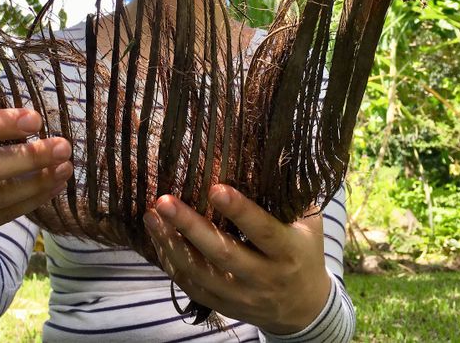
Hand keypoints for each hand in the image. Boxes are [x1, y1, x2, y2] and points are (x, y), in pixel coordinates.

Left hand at [144, 184, 329, 334]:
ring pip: (200, 273)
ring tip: (151, 216)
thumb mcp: (308, 223)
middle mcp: (265, 277)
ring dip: (171, 244)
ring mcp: (242, 296)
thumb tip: (267, 152)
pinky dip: (172, 262)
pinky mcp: (224, 306)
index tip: (214, 187)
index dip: (239, 210)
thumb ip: (289, 195)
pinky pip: (191, 286)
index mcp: (288, 251)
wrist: (303, 307)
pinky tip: (158, 238)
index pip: (262, 230)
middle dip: (190, 226)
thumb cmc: (304, 250)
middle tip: (164, 201)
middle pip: (223, 254)